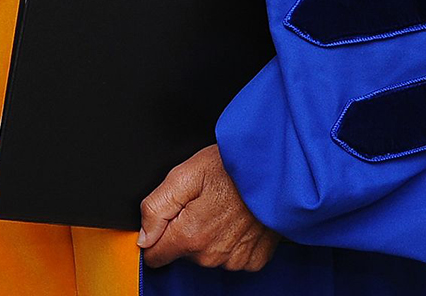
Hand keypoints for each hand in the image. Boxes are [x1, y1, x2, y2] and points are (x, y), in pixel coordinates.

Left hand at [138, 144, 279, 270]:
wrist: (281, 169)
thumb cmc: (236, 166)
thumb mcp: (186, 174)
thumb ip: (157, 207)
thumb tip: (144, 236)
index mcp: (191, 235)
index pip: (155, 255)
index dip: (158, 234)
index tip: (170, 217)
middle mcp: (211, 255)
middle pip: (182, 252)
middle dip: (186, 229)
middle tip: (204, 201)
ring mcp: (234, 259)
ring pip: (207, 255)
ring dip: (210, 235)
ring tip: (225, 206)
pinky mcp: (254, 258)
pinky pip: (232, 256)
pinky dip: (232, 241)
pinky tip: (240, 219)